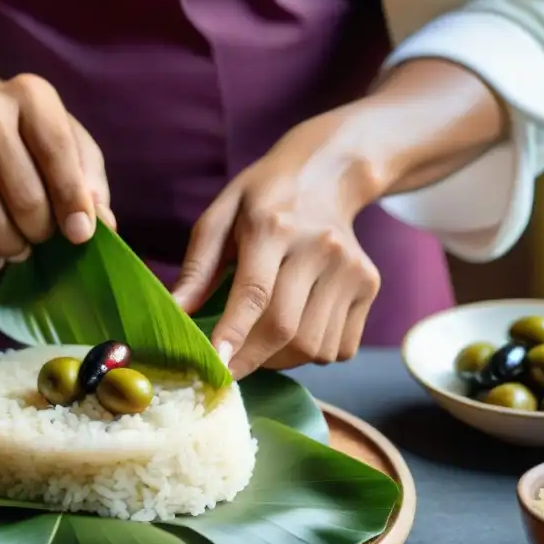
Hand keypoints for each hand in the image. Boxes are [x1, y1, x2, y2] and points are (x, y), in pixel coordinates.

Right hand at [0, 73, 113, 270]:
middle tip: (45, 234)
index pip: (56, 154)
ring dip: (15, 247)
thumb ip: (90, 183)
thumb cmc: (32, 140)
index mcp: (29, 94)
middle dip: (42, 230)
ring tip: (24, 244)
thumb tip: (102, 225)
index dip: (72, 201)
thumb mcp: (71, 146)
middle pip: (24, 197)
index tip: (80, 235)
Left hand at [172, 114, 380, 379]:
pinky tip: (297, 328)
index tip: (217, 367)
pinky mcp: (369, 285)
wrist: (326, 176)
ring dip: (280, 360)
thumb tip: (174, 314)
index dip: (234, 334)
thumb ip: (197, 269)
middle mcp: (319, 246)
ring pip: (313, 347)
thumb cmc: (262, 201)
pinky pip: (339, 348)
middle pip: (285, 328)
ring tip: (263, 338)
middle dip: (251, 361)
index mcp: (273, 226)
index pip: (255, 292)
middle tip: (229, 368)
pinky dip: (312, 354)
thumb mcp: (220, 218)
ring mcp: (350, 268)